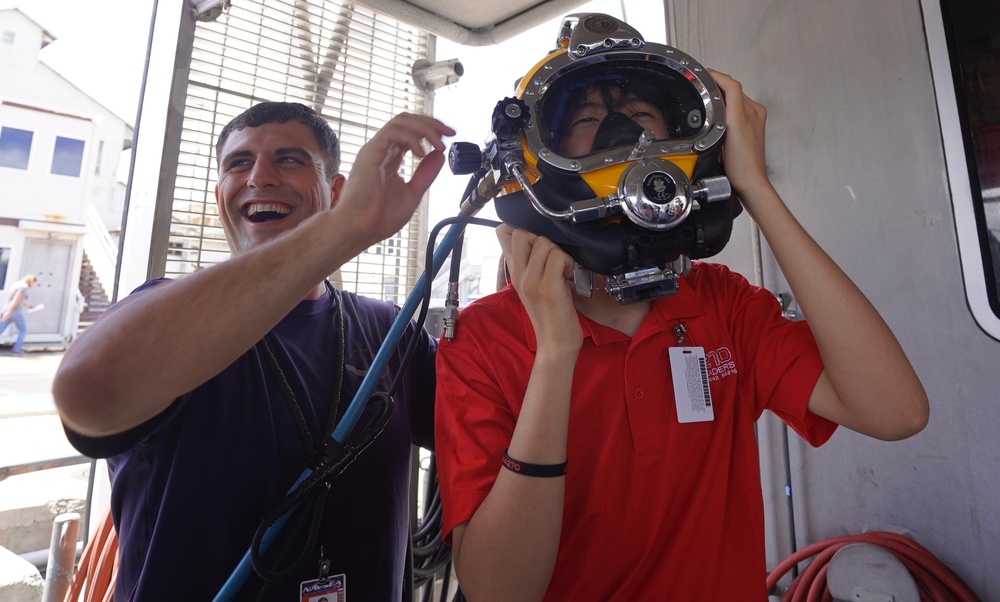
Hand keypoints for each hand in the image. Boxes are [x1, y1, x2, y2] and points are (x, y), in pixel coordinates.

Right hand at [333, 112, 454, 245]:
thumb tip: (439, 156)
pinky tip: (421, 154)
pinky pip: (392, 132)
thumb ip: (425, 175)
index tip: (449, 137)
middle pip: (407, 121)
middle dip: (431, 123)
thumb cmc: (378, 218)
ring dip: (425, 129)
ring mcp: (375, 150)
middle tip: (449, 133)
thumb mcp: (412, 193)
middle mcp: (381, 150)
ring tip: (438, 146)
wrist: (359, 230)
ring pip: (401, 122)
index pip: (410, 132)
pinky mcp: (370, 153)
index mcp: (390, 158)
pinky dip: (411, 138)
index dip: (431, 130)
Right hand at [496, 224, 581, 354]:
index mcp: (513, 273)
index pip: (503, 234)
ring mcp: (532, 281)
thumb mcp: (531, 287)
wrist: (555, 344)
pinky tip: (567, 276)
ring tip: (562, 270)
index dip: (521, 229)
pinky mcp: (548, 287)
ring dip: (559, 253)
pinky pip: (558, 257)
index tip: (536, 244)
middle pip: (521, 233)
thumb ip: (528, 265)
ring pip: (544, 243)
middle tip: (551, 258)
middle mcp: (519, 275)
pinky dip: (568, 263)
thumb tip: (532, 241)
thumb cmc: (549, 315)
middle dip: (541, 239)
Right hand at [708, 69, 772, 203]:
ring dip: (720, 96)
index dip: (717, 77)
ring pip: (733, 100)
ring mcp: (753, 121)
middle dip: (716, 85)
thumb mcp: (733, 127)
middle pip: (733, 90)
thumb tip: (718, 87)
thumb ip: (727, 103)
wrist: (749, 181)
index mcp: (752, 110)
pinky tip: (715, 115)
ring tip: (705, 97)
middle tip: (700, 85)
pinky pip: (735, 111)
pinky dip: (725, 108)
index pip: (732, 85)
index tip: (703, 74)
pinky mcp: (749, 131)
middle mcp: (754, 113)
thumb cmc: (742, 163)